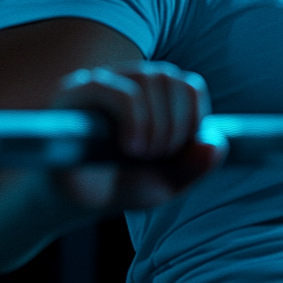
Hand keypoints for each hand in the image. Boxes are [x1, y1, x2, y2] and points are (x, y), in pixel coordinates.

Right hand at [48, 62, 226, 212]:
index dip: (194, 117)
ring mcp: (102, 82)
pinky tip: (130, 146)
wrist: (65, 204)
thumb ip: (194, 165)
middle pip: (171, 79)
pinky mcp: (74, 93)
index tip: (180, 150)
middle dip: (175, 126)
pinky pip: (115, 89)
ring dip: (156, 124)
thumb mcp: (164, 184)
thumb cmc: (115, 186)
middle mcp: (129, 81)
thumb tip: (217, 143)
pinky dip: (134, 117)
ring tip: (140, 154)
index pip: (189, 86)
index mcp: (154, 96)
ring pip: (149, 79)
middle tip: (156, 157)